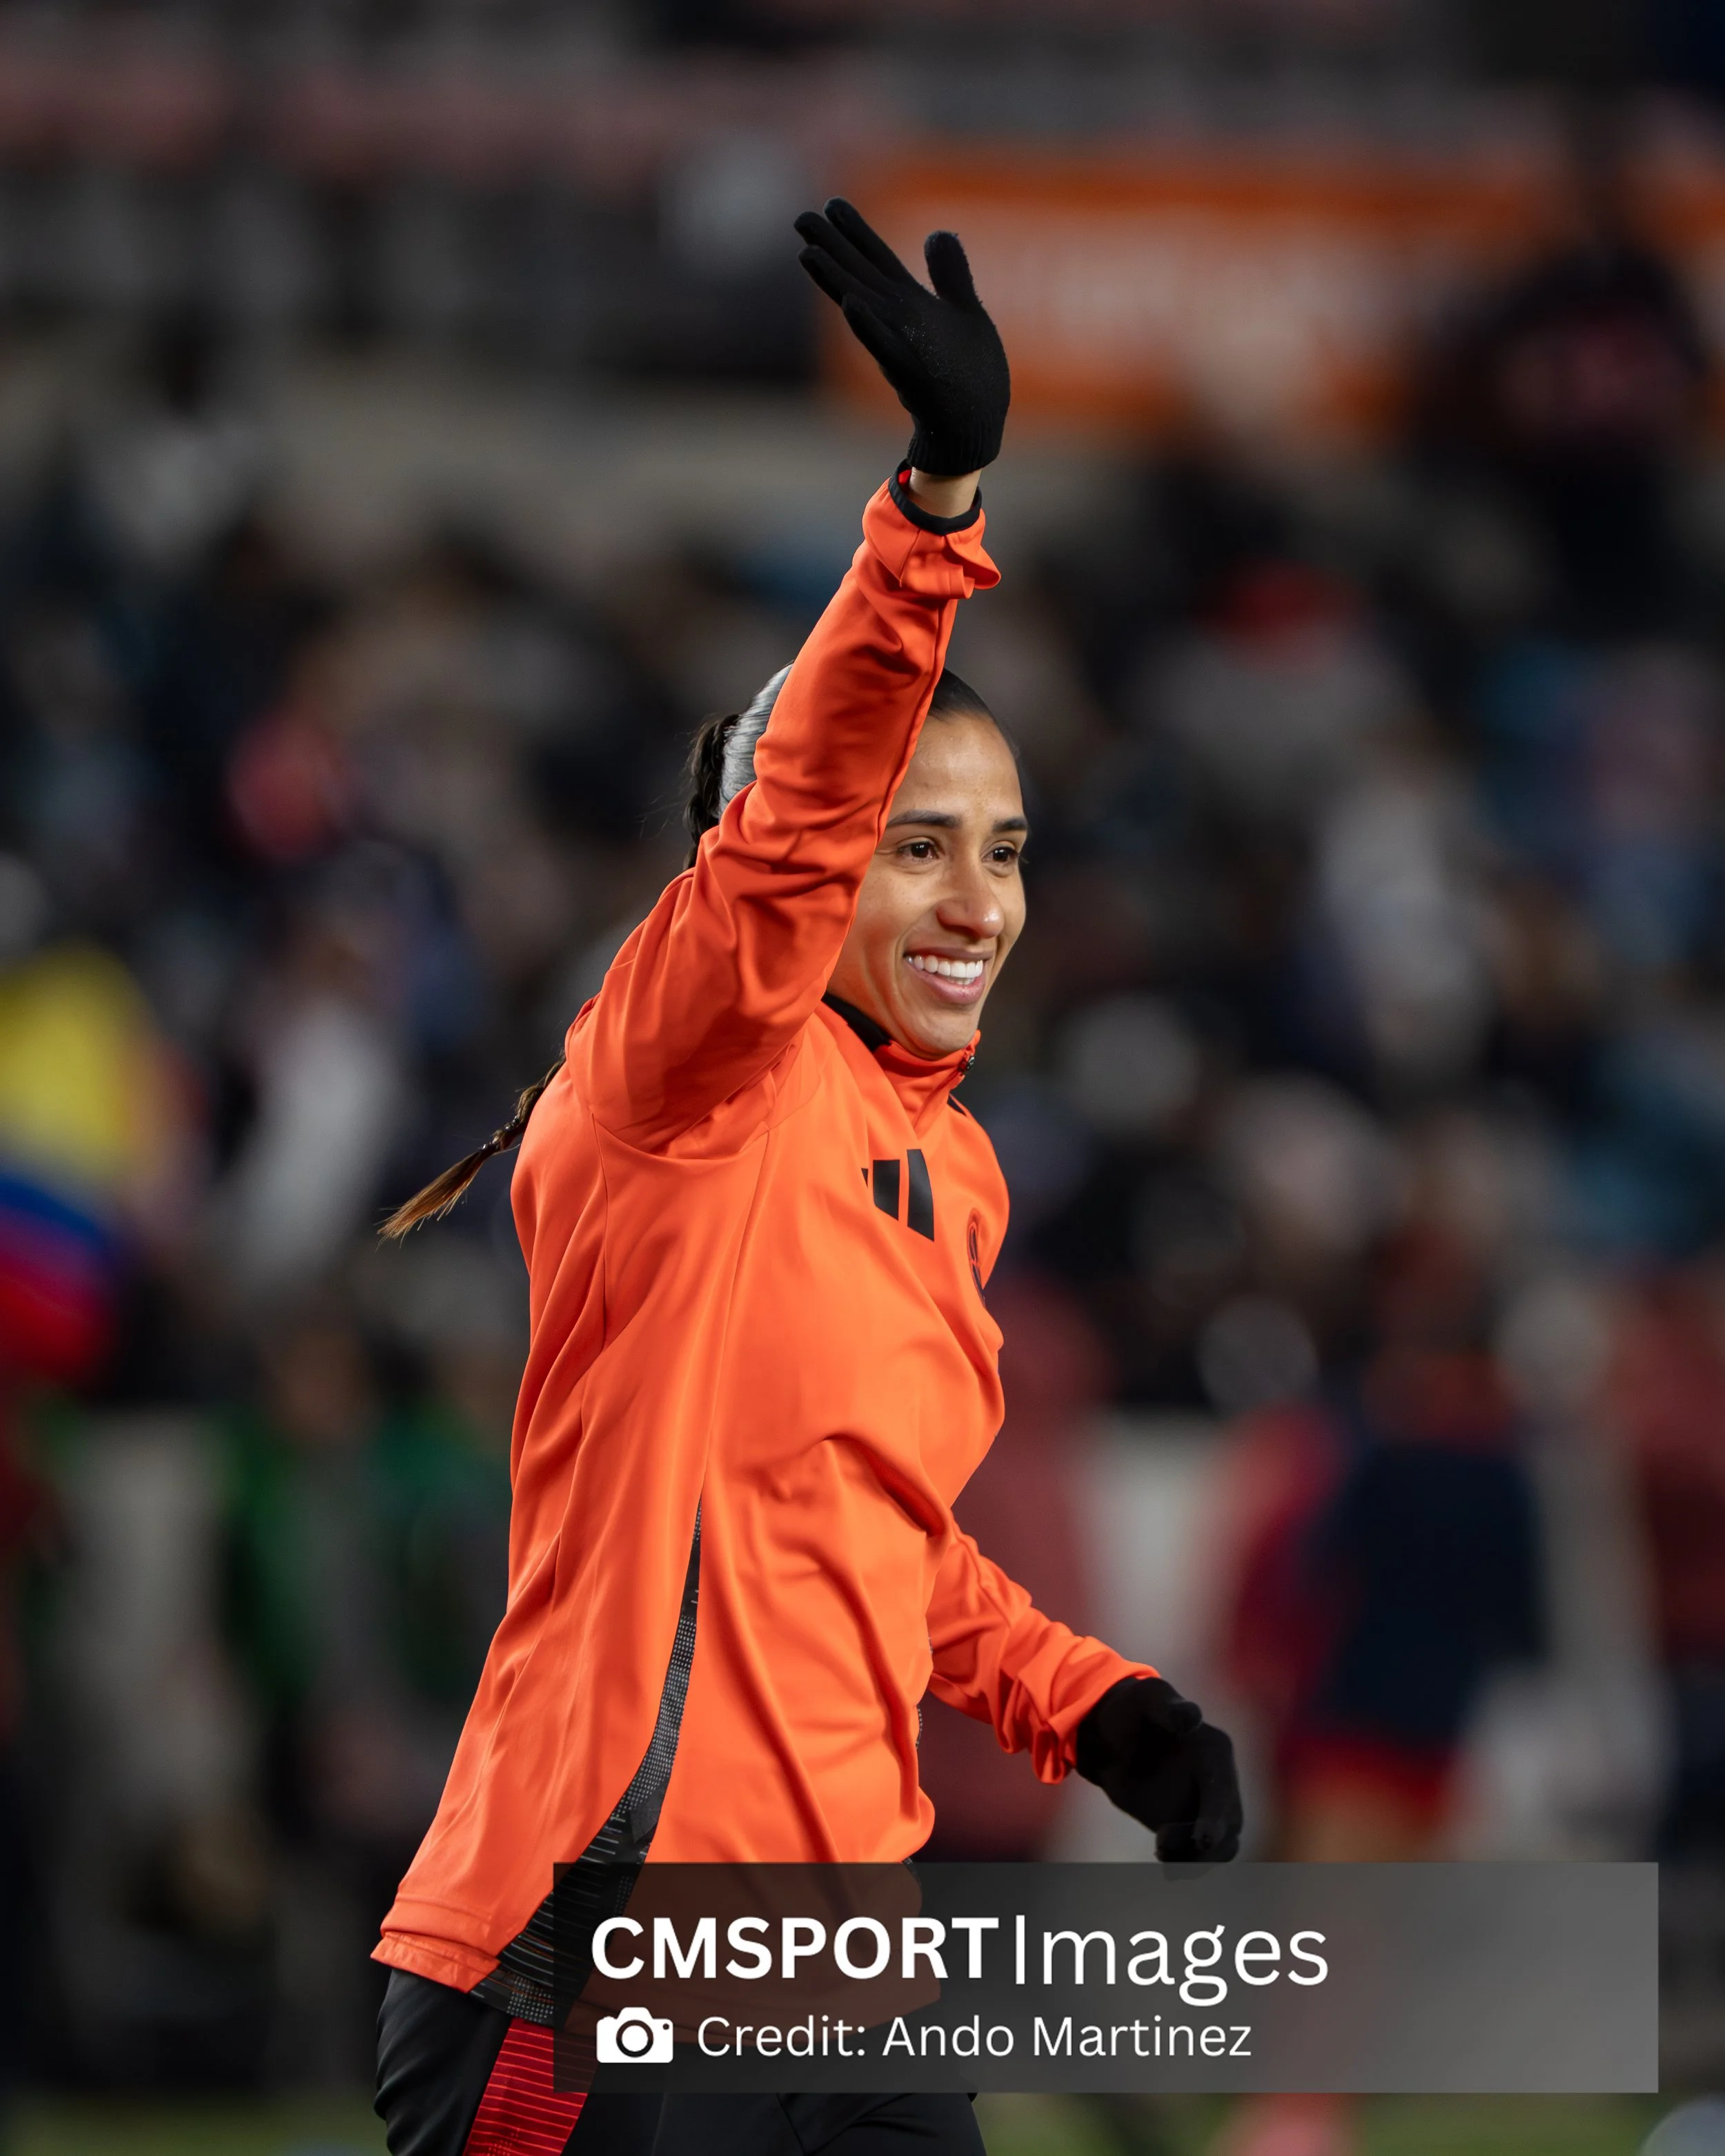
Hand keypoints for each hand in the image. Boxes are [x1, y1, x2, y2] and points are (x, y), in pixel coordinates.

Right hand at [795, 197, 1009, 477]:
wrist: (975, 427)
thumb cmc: (970, 376)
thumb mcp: (966, 312)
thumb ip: (950, 274)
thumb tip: (938, 232)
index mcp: (909, 304)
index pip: (877, 260)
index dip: (856, 231)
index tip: (831, 202)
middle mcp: (896, 322)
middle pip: (859, 276)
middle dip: (831, 247)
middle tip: (800, 218)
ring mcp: (899, 347)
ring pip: (861, 307)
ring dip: (835, 282)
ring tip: (808, 254)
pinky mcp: (911, 375)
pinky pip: (885, 348)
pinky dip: (868, 328)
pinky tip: (851, 306)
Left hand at [1074, 1676, 1243, 1862]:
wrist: (1108, 1734)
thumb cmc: (1131, 1709)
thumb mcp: (1147, 1699)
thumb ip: (1169, 1708)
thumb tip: (1191, 1716)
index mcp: (1215, 1750)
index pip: (1223, 1788)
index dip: (1217, 1816)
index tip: (1202, 1839)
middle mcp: (1218, 1781)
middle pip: (1229, 1824)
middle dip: (1208, 1844)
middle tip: (1164, 1846)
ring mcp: (1204, 1805)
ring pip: (1219, 1846)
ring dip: (1197, 1859)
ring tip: (1161, 1852)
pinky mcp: (1184, 1825)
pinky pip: (1195, 1855)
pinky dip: (1185, 1863)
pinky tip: (1164, 1860)